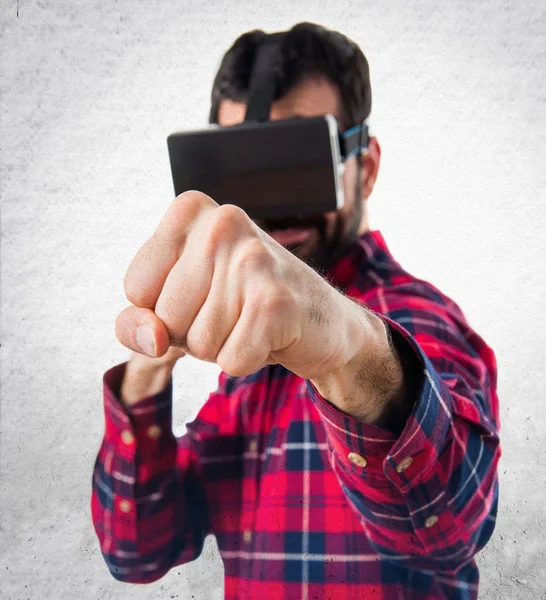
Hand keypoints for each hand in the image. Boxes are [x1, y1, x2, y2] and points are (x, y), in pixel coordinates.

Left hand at [115, 192, 366, 379]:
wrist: (323, 322)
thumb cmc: (242, 307)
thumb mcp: (179, 304)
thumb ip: (137, 321)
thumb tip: (151, 339)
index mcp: (190, 211)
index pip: (136, 290)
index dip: (164, 311)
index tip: (204, 295)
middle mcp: (222, 223)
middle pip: (166, 318)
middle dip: (194, 332)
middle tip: (234, 310)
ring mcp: (252, 259)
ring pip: (198, 343)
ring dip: (222, 347)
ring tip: (251, 320)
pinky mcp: (276, 300)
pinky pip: (230, 361)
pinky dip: (247, 361)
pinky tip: (270, 335)